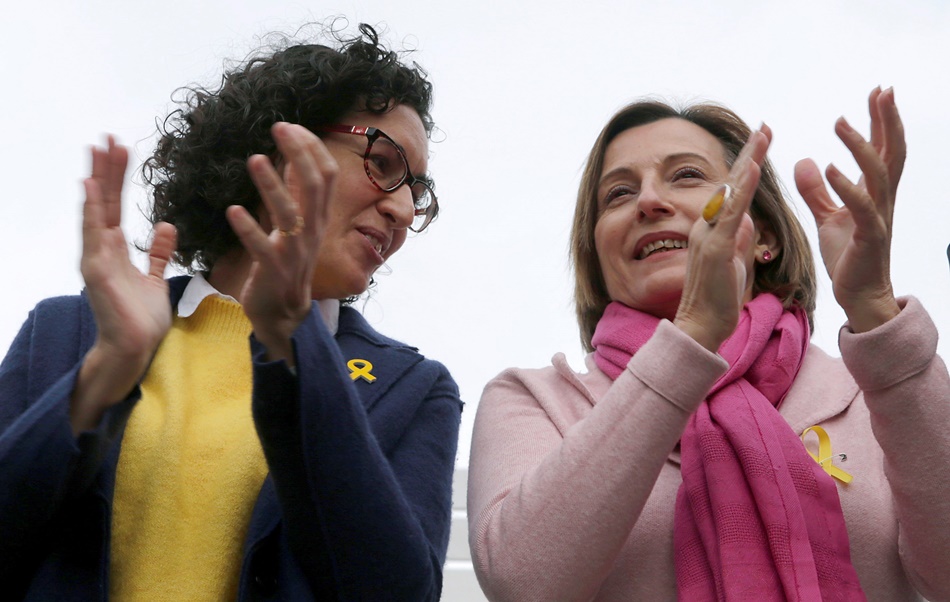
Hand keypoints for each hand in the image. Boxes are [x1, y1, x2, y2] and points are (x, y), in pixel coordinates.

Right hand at [71, 136, 176, 432]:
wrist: (135, 349)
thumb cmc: (142, 319)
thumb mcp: (155, 278)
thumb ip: (156, 252)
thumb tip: (164, 224)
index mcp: (114, 250)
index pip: (115, 205)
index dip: (117, 177)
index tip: (120, 148)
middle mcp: (100, 250)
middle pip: (104, 201)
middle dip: (107, 169)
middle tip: (108, 137)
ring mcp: (96, 259)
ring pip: (96, 211)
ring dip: (98, 180)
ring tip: (100, 149)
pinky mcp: (96, 272)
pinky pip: (93, 235)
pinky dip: (91, 210)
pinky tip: (90, 186)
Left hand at [225, 123, 337, 365]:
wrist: (283, 314)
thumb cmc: (286, 265)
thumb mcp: (297, 226)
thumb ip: (295, 194)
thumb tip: (292, 157)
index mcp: (319, 218)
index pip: (326, 175)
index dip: (311, 148)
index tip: (289, 126)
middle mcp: (312, 231)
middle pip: (314, 186)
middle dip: (298, 153)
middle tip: (277, 127)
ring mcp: (294, 251)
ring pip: (289, 213)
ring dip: (271, 185)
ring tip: (253, 159)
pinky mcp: (273, 270)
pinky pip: (262, 248)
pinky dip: (248, 229)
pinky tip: (233, 210)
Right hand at [674, 126, 771, 351]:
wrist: (700, 327)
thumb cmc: (718, 300)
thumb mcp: (735, 264)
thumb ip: (740, 240)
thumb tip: (748, 220)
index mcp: (713, 230)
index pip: (734, 191)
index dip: (748, 166)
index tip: (761, 142)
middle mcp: (707, 227)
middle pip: (731, 182)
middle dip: (750, 152)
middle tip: (765, 125)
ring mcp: (710, 235)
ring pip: (732, 191)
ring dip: (749, 161)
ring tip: (763, 135)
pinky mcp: (716, 248)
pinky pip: (732, 212)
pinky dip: (742, 188)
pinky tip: (753, 168)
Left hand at [795, 87, 903, 332]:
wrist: (857, 293)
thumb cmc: (847, 256)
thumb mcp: (827, 217)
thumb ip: (817, 191)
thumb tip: (804, 160)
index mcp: (873, 193)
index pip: (882, 149)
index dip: (881, 121)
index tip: (878, 92)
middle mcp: (882, 200)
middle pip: (891, 152)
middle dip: (887, 121)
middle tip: (883, 91)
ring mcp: (878, 217)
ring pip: (878, 174)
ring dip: (859, 146)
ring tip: (840, 122)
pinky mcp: (868, 236)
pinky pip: (861, 207)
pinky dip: (846, 186)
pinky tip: (830, 167)